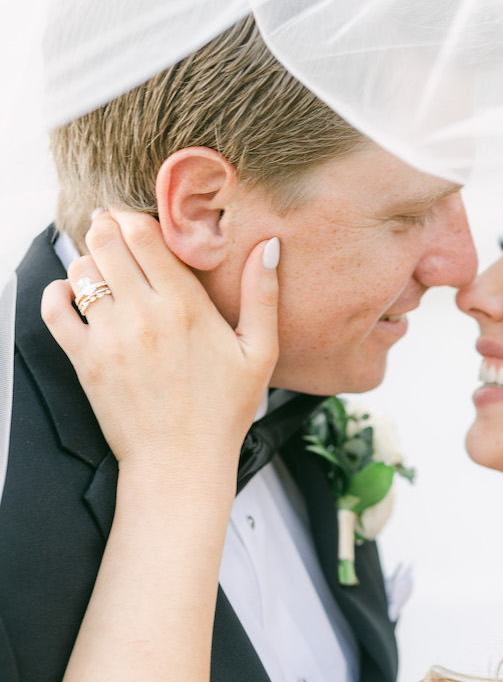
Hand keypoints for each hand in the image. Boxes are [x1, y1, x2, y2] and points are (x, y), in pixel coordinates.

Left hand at [42, 211, 279, 482]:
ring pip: (81, 270)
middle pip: (106, 241)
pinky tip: (73, 296)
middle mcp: (144, 315)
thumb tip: (268, 248)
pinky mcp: (86, 361)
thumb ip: (263, 297)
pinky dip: (58, 293)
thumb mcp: (259, 354)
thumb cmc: (223, 413)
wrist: (181, 463)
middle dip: (107, 231)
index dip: (135, 219)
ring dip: (88, 262)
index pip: (144, 234)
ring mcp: (110, 338)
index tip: (138, 224)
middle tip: (114, 237)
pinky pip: (55, 308)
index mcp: (185, 306)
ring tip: (103, 273)